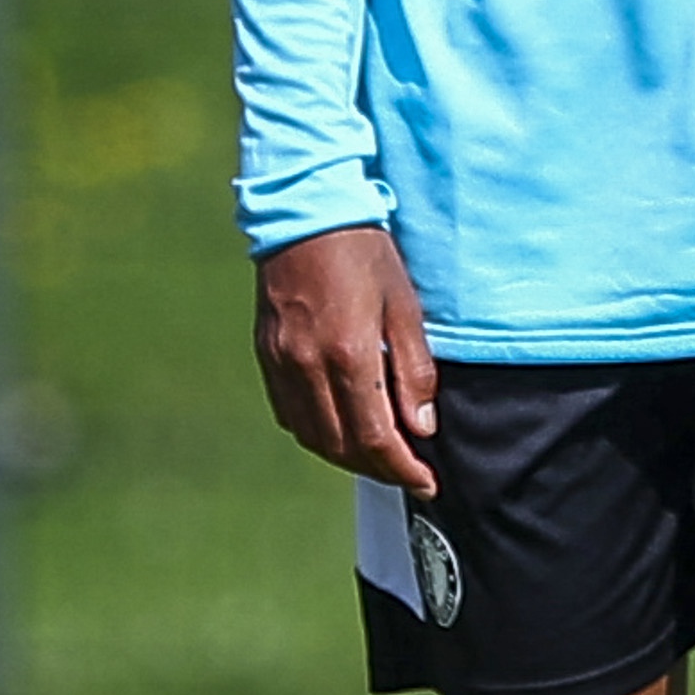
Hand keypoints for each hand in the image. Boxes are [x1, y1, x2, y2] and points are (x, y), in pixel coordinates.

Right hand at [254, 225, 442, 494]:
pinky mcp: (267, 355)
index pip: (375, 438)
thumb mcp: (405, 307)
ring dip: (347, 457)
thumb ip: (414, 371)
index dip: (403, 470)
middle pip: (342, 448)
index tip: (427, 482)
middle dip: (379, 469)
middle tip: (408, 473)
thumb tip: (421, 427)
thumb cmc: (363, 252)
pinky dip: (317, 433)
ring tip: (378, 455)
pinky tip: (340, 427)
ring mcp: (282, 363)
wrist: (305, 212)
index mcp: (349, 354)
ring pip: (312, 437)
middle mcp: (308, 366)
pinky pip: (289, 414)